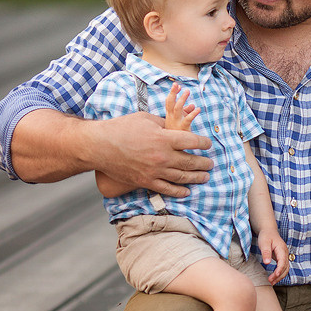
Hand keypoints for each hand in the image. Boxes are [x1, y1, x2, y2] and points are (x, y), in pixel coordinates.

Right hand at [88, 112, 212, 197]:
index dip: (203, 143)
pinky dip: (179, 191)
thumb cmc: (121, 128)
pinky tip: (187, 191)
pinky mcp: (145, 182)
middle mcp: (162, 156)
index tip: (207, 144)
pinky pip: (167, 189)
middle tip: (211, 163)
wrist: (99, 146)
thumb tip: (177, 127)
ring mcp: (154, 171)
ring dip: (196, 177)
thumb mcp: (146, 119)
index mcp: (164, 138)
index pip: (192, 142)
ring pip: (182, 177)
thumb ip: (164, 124)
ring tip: (205, 176)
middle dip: (204, 163)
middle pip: (190, 161)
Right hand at [164, 84, 200, 131]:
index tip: (176, 85)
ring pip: (177, 109)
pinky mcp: (182, 129)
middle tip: (177, 84)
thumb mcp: (181, 121)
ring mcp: (176, 124)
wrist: (176, 149)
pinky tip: (198, 109)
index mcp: (170, 116)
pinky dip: (192, 113)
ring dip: (182, 99)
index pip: (169, 102)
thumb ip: (186, 112)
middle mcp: (171, 118)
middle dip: (173, 93)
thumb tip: (193, 105)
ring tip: (187, 92)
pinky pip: (187, 120)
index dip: (172, 93)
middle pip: (170, 103)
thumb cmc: (178, 134)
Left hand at [258, 230, 289, 283]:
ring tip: (271, 282)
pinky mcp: (282, 258)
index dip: (279, 269)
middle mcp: (285, 253)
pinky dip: (279, 274)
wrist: (269, 231)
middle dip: (279, 276)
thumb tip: (267, 263)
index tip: (275, 276)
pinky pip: (283, 267)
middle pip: (285, 267)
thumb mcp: (264, 243)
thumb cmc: (266, 236)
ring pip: (285, 269)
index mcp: (282, 249)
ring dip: (280, 276)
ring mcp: (284, 256)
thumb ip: (266, 252)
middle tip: (270, 281)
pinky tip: (274, 278)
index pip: (283, 261)